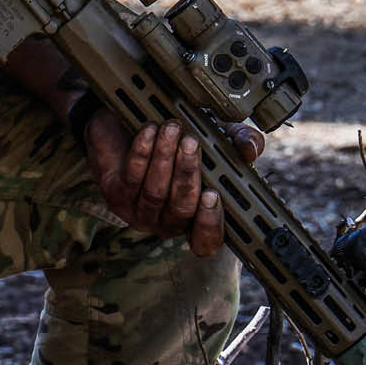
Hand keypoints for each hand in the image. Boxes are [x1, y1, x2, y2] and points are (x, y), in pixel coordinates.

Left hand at [82, 110, 265, 258]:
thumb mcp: (214, 135)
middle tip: (192, 142)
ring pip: (156, 192)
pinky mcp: (115, 195)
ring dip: (164, 157)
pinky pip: (131, 177)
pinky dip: (142, 152)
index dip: (210, 226)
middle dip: (187, 175)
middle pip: (181, 210)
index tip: (213, 196)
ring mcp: (140, 211)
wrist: (123, 122)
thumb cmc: (177, 136)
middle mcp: (167, 220)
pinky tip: (149, 131)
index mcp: (195, 215)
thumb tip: (250, 149)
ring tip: (171, 128)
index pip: (205, 241)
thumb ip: (238, 140)